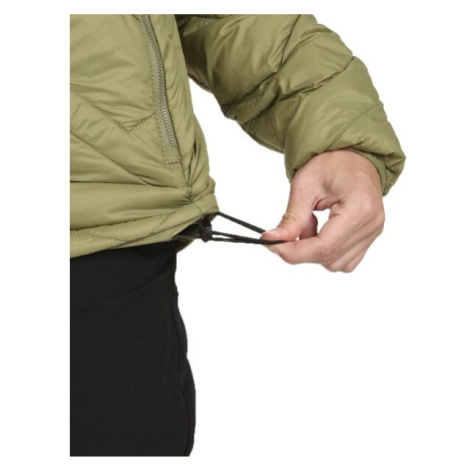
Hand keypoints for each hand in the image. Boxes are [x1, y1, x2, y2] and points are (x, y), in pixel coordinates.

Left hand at [260, 149, 384, 271]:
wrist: (353, 157)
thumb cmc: (331, 164)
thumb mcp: (304, 185)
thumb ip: (292, 217)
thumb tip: (273, 240)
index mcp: (359, 208)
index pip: (324, 247)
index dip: (294, 252)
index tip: (272, 245)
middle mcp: (371, 224)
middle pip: (329, 258)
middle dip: (302, 250)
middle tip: (290, 228)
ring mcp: (373, 233)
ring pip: (335, 263)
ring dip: (314, 250)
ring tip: (311, 223)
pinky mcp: (370, 238)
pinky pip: (344, 260)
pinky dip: (326, 251)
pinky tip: (322, 230)